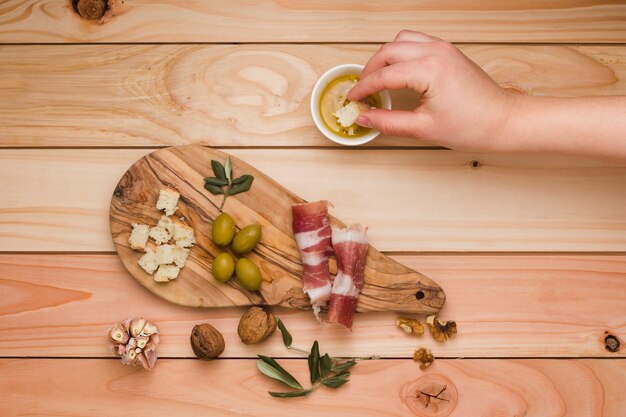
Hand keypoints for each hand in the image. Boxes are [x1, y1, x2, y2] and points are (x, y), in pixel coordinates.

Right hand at [347, 30, 516, 151]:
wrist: (505, 121)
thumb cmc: (473, 126)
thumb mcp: (423, 129)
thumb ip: (388, 122)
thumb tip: (364, 117)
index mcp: (429, 69)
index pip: (384, 75)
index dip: (363, 88)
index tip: (352, 99)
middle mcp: (436, 51)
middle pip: (388, 51)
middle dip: (370, 70)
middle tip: (361, 91)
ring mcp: (444, 48)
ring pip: (401, 41)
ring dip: (385, 58)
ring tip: (377, 80)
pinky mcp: (449, 52)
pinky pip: (416, 43)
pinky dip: (401, 54)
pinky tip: (397, 73)